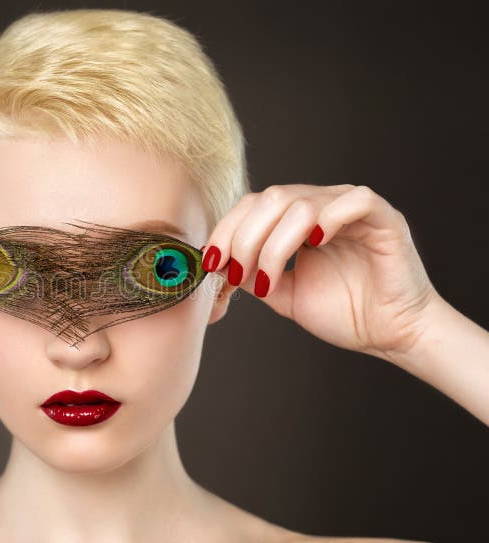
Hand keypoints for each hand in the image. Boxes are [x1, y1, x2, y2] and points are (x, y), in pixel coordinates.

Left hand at [202, 184, 438, 362]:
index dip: (226, 231)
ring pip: (301, 202)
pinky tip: (314, 245)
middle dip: (244, 238)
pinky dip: (328, 219)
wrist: (389, 335)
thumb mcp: (282, 292)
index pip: (253, 205)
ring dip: (274, 243)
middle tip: (237, 274)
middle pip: (270, 198)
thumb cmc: (344, 312)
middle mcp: (322, 206)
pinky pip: (354, 201)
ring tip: (269, 278)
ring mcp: (352, 209)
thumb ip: (251, 273)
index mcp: (297, 219)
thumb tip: (218, 263)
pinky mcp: (384, 218)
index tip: (211, 263)